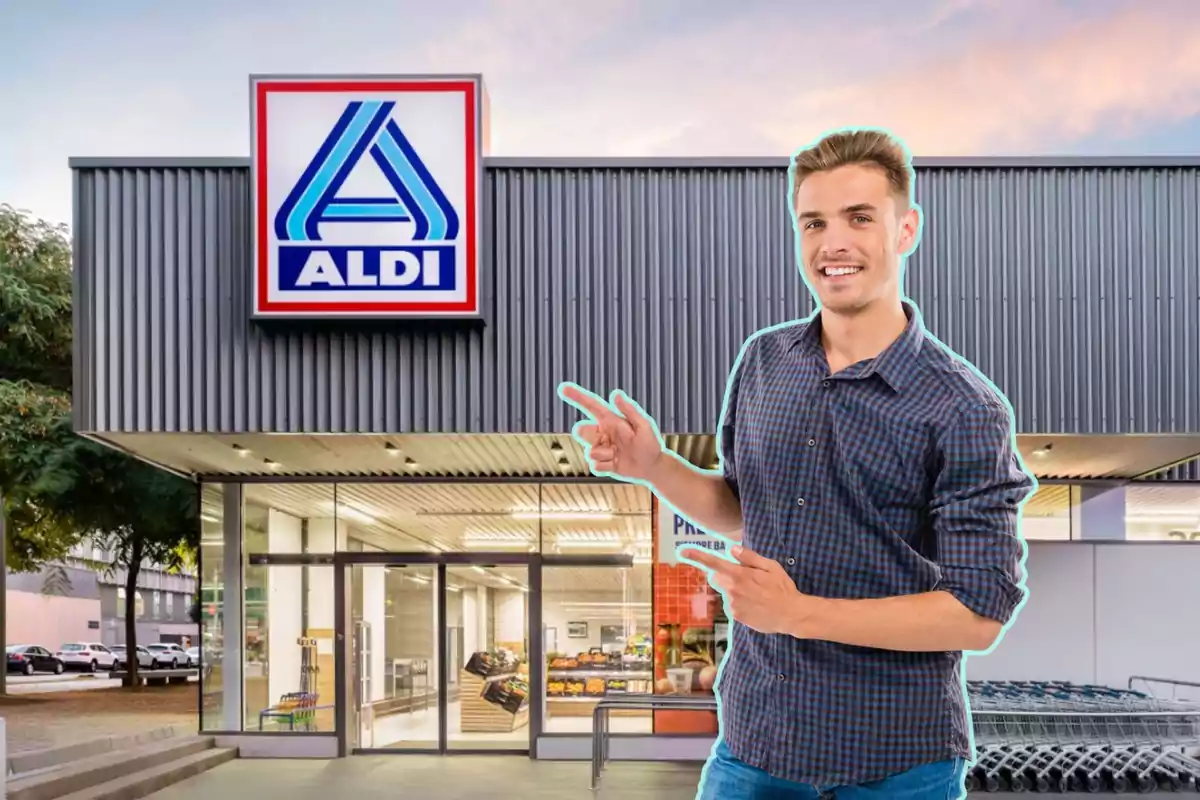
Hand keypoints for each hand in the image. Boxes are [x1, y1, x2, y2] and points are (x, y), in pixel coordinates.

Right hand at [558, 382, 665, 482]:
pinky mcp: (602, 463)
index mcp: (611, 420)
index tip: (563, 388)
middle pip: (581, 431)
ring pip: (589, 452)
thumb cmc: (650, 444)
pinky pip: (595, 465)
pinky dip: (607, 466)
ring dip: (605, 455)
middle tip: (610, 442)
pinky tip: (618, 464)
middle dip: (591, 437)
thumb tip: (615, 394)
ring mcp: (601, 448)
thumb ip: (629, 410)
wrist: (651, 467)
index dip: (577, 397)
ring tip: (619, 455)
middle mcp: (603, 433)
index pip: (591, 406)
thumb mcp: (643, 426)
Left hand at [680, 544, 820, 636]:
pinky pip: (730, 605)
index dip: (696, 556)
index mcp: (740, 575)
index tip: (682, 551)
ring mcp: (732, 605)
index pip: (713, 563)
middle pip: (716, 577)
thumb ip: (749, 557)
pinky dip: (738, 602)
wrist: (791, 615)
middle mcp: (732, 590)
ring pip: (724, 592)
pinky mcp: (735, 616)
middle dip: (724, 575)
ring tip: (755, 594)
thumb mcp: (771, 566)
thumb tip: (732, 549)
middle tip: (744, 577)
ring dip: (733, 590)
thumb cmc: (782, 588)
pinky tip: (754, 604)